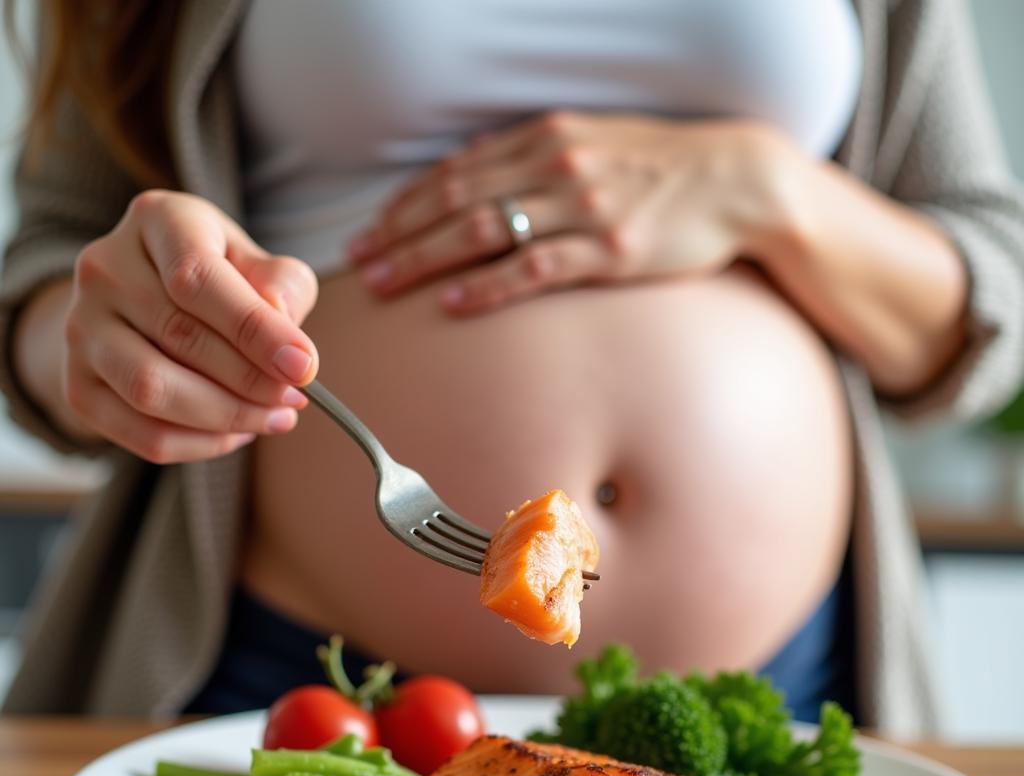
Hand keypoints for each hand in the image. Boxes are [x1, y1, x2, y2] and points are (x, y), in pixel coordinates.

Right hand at [63, 190, 319, 462]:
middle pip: (180, 337)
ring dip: (226, 416)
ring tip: (274, 418)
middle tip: (296, 398)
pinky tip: (238, 433)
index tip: (303, 367)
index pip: (197, 278)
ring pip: (151, 390)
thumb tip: (286, 336)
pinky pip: (142, 435)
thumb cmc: (223, 280)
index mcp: (156, 220)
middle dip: (252, 380)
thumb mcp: (260, 264)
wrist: (149, 301)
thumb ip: (283, 287)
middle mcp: (103, 268)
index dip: (255, 330)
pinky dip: (201, 445)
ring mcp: (81, 328)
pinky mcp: (78, 385)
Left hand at [349, 112, 792, 313]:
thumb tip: (481, 169)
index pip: (456, 170)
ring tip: (386, 282)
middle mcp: (556, 166)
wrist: (736, 181)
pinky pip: (535, 268)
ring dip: (427, 257)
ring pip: (484, 231)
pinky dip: (489, 285)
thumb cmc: (661, 168)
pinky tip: (455, 301)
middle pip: (456, 199)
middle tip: (359, 262)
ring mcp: (582, 208)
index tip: (372, 229)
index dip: (407, 202)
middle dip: (400, 232)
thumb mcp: (593, 143)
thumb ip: (535, 156)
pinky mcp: (609, 250)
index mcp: (547, 137)